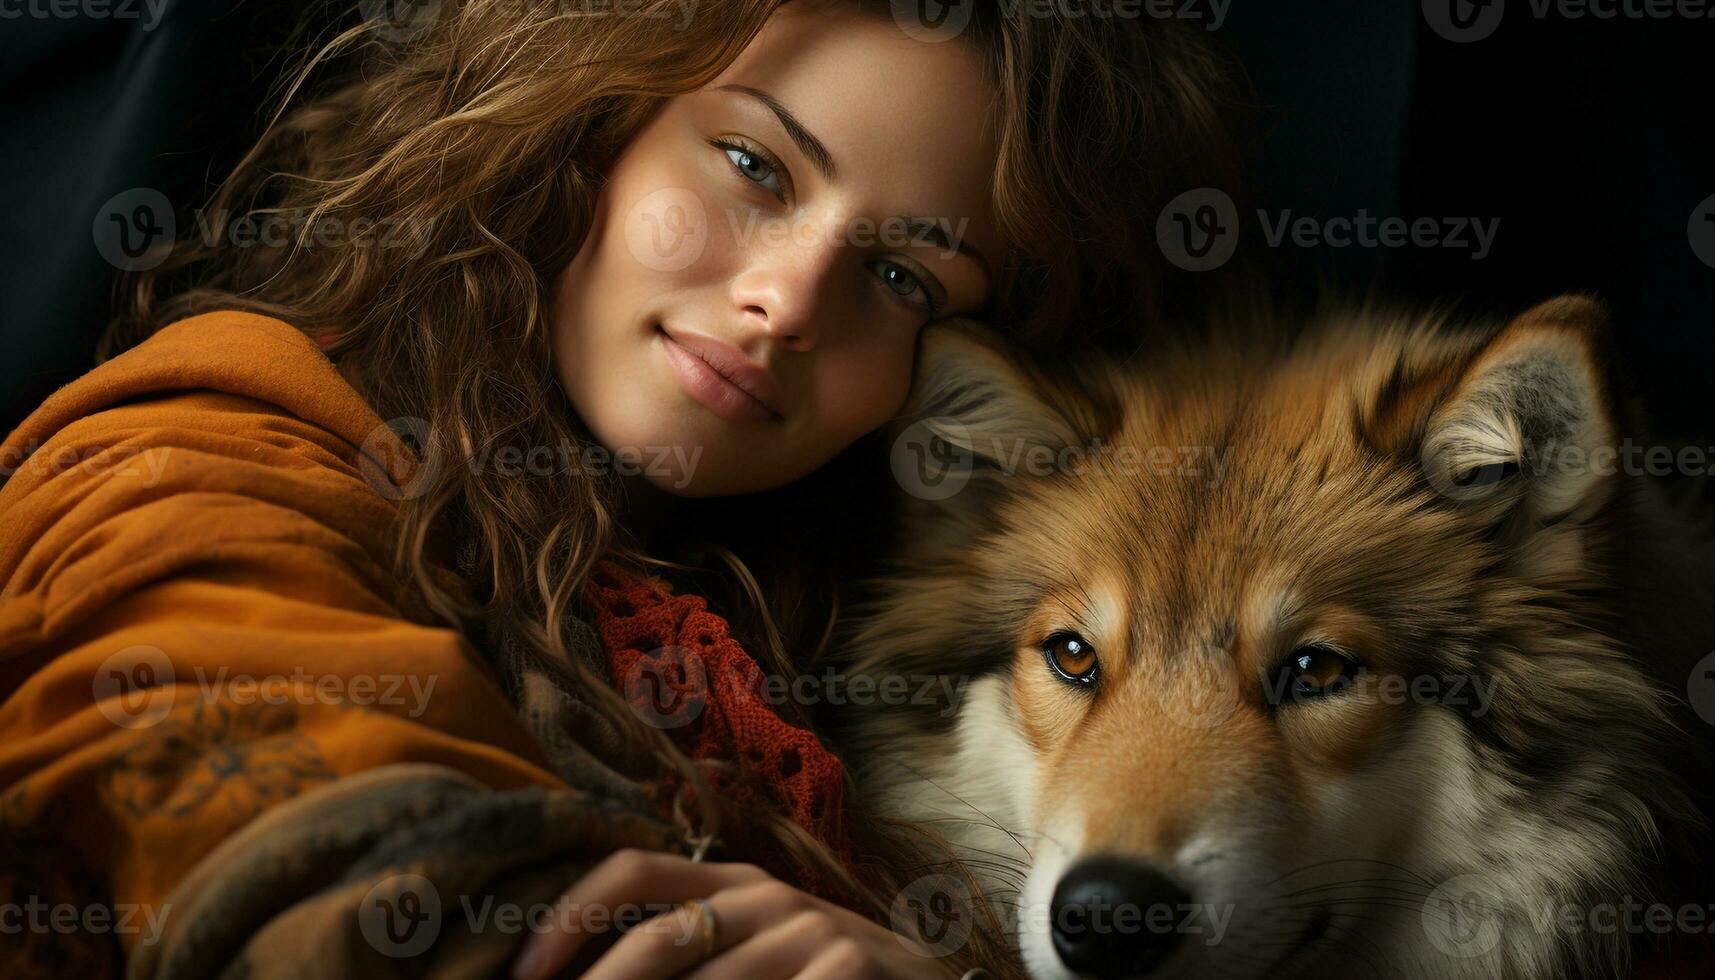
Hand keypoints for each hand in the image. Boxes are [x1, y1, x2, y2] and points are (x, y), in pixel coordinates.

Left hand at [511, 848, 962, 979]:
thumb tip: (585, 979)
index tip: (522, 978)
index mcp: (732, 884)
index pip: (634, 871)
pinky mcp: (847, 967)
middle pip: (658, 936)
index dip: (569, 918)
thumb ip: (691, 959)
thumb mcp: (756, 955)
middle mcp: (767, 897)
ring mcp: (811, 931)